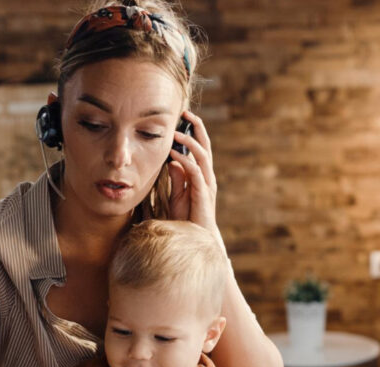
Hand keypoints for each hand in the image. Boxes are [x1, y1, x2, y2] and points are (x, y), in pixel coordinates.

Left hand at [168, 110, 220, 240]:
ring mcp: (206, 185)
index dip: (194, 131)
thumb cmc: (186, 220)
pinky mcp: (203, 195)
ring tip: (175, 132)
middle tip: (186, 113)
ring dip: (189, 142)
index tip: (184, 116)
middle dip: (197, 129)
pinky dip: (185, 162)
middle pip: (205, 147)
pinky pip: (195, 173)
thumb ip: (177, 179)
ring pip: (202, 157)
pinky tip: (173, 155)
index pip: (201, 148)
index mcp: (202, 175)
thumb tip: (172, 162)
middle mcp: (207, 177)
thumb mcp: (177, 196)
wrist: (194, 240)